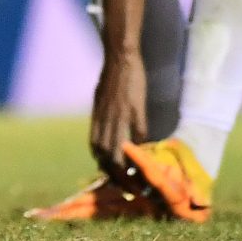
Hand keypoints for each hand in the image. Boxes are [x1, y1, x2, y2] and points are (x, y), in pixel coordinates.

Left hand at [89, 48, 148, 174]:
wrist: (120, 57)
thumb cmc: (110, 76)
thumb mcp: (100, 98)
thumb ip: (101, 116)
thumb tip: (102, 130)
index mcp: (97, 116)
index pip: (95, 147)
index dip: (101, 162)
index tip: (107, 172)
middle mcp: (106, 118)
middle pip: (106, 153)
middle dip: (114, 172)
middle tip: (124, 184)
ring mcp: (120, 114)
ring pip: (120, 148)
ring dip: (127, 165)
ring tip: (135, 176)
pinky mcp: (136, 108)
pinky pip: (138, 132)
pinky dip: (141, 144)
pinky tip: (146, 151)